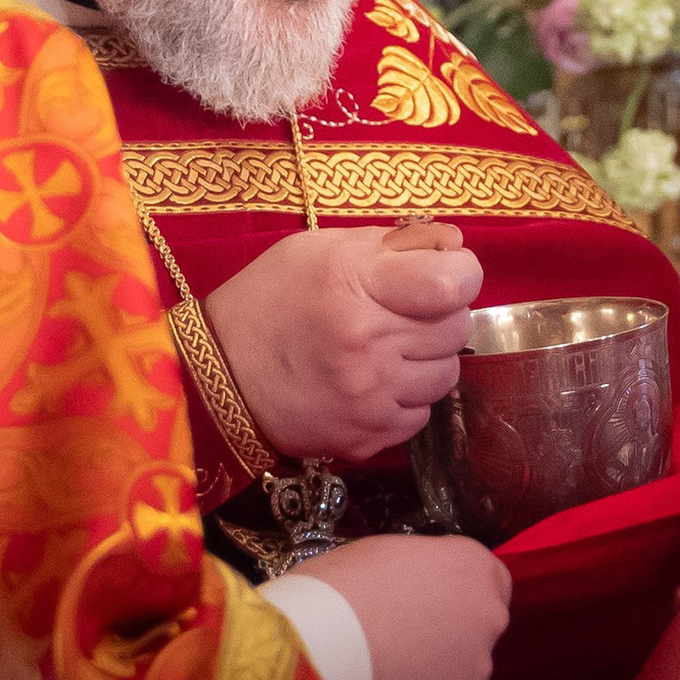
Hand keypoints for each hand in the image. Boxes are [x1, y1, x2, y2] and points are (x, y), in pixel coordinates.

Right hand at [206, 223, 482, 460]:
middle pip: (455, 328)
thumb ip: (393, 243)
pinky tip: (375, 382)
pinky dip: (407, 398)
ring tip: (389, 348)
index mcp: (356, 286)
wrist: (218, 376)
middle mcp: (368, 344)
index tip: (446, 274)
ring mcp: (370, 397)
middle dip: (439, 315)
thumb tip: (455, 243)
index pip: (453, 282)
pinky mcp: (367, 437)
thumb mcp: (322, 249)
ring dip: (427, 359)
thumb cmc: (270, 299)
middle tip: (403, 312)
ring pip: (447, 374)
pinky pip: (421, 414)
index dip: (461, 274)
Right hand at [294, 534, 509, 679]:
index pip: (491, 578)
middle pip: (476, 628)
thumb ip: (412, 573)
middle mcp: (487, 620)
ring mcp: (473, 676)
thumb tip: (407, 590)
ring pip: (458, 675)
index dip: (457, 589)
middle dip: (447, 634)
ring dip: (430, 675)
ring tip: (378, 677)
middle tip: (398, 639)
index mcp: (470, 568)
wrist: (317, 652)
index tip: (428, 599)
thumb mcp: (379, 554)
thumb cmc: (338, 589)